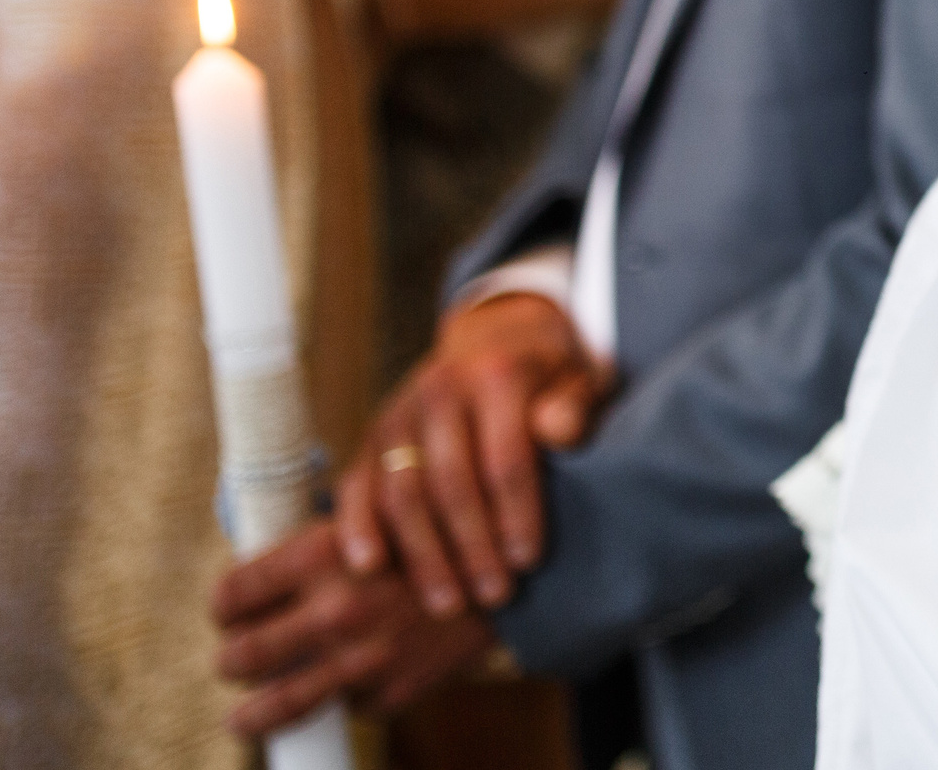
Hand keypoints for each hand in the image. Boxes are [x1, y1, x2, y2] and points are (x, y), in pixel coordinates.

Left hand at [213, 520, 494, 736]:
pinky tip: (343, 684)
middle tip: (237, 657)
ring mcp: (361, 659)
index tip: (231, 613)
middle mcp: (334, 610)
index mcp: (321, 556)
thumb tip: (254, 583)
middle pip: (235, 656)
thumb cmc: (433, 535)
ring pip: (268, 707)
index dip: (223, 607)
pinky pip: (339, 708)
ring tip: (244, 716)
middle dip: (230, 658)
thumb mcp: (369, 515)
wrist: (511, 570)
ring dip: (249, 714)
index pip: (229, 596)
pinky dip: (336, 699)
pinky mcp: (387, 693)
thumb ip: (309, 549)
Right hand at [337, 293, 611, 615]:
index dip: (516, 514)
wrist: (498, 334)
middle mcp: (440, 391)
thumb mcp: (580, 378)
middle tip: (494, 596)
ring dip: (423, 553)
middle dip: (471, 546)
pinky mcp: (372, 436)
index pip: (504, 457)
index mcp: (497, 375)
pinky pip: (356, 485)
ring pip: (402, 491)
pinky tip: (370, 567)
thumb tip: (561, 435)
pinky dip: (358, 527)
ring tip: (448, 602)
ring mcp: (399, 414)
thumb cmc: (550, 372)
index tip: (529, 561)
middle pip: (450, 482)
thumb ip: (575, 407)